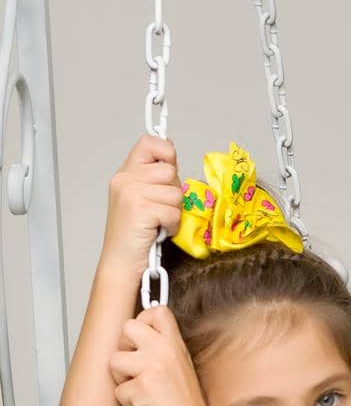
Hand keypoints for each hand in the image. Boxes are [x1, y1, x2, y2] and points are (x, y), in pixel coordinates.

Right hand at [100, 133, 183, 278]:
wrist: (120, 263)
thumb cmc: (134, 235)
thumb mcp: (140, 198)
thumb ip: (153, 177)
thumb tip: (172, 156)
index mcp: (125, 173)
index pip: (150, 142)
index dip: (166, 153)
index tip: (167, 171)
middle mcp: (125, 179)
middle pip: (170, 171)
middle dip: (172, 193)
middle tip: (159, 209)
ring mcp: (131, 194)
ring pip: (175, 192)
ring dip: (173, 212)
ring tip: (158, 222)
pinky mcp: (140, 210)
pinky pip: (174, 212)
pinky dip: (172, 225)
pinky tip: (158, 231)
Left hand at [110, 304, 212, 405]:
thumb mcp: (182, 367)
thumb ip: (163, 347)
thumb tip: (137, 335)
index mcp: (176, 345)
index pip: (156, 311)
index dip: (142, 320)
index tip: (140, 336)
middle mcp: (165, 352)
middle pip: (127, 327)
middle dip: (124, 347)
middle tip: (135, 366)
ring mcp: (153, 368)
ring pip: (114, 359)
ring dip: (121, 377)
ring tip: (140, 389)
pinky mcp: (141, 389)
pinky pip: (117, 389)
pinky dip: (126, 401)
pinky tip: (144, 405)